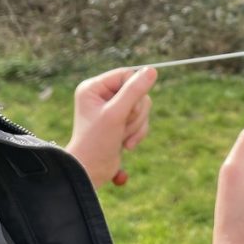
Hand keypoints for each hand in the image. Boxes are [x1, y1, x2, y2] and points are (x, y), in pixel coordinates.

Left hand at [65, 66, 155, 188]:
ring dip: (137, 125)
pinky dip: (138, 132)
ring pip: (141, 106)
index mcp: (94, 88)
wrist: (90, 172)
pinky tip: (126, 145)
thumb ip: (134, 91)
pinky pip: (141, 119)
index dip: (134, 90)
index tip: (128, 109)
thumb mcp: (116, 114)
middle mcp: (102, 96)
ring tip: (123, 138)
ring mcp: (112, 110)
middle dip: (135, 113)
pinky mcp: (120, 122)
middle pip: (137, 91)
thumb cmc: (96, 142)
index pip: (126, 74)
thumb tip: (152, 70)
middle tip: (122, 126)